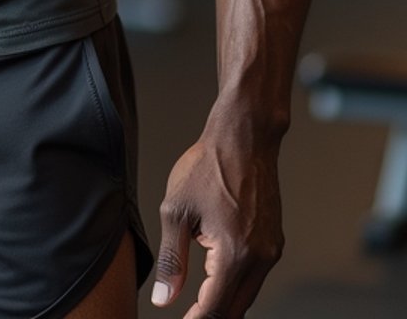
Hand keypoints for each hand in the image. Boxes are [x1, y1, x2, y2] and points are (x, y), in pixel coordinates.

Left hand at [151, 131, 283, 318]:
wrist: (244, 137)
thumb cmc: (209, 165)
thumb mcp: (176, 211)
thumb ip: (171, 260)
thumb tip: (164, 298)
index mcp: (235, 254)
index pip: (215, 308)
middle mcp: (260, 258)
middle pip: (235, 309)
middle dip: (211, 315)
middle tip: (188, 315)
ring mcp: (271, 250)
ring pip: (247, 295)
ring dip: (223, 301)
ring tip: (196, 301)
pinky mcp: (273, 241)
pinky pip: (254, 276)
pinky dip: (235, 283)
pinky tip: (215, 278)